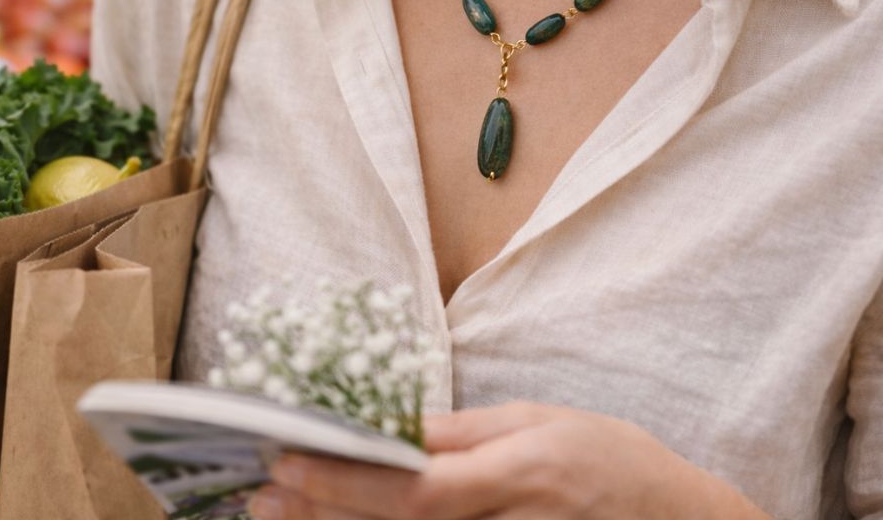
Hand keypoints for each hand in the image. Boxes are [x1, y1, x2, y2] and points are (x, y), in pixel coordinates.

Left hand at [247, 402, 771, 518]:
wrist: (671, 519)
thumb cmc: (609, 458)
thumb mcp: (539, 421)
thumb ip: (464, 434)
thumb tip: (394, 426)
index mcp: (515, 477)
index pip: (413, 487)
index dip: (345, 479)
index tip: (287, 460)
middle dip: (321, 511)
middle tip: (261, 495)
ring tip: (280, 516)